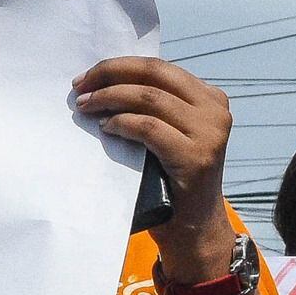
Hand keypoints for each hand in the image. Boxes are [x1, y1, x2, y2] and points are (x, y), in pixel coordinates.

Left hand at [75, 57, 237, 277]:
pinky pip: (149, 127)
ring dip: (110, 97)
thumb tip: (105, 80)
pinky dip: (122, 122)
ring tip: (85, 106)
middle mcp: (215, 110)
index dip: (119, 66)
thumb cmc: (171, 178)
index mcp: (210, 98)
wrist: (193, 228)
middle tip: (79, 86)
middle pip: (154, 73)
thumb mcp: (172, 132)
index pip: (159, 68)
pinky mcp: (196, 156)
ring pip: (149, 97)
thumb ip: (155, 105)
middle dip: (111, 73)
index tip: (87, 76)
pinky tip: (105, 127)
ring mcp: (209, 133)